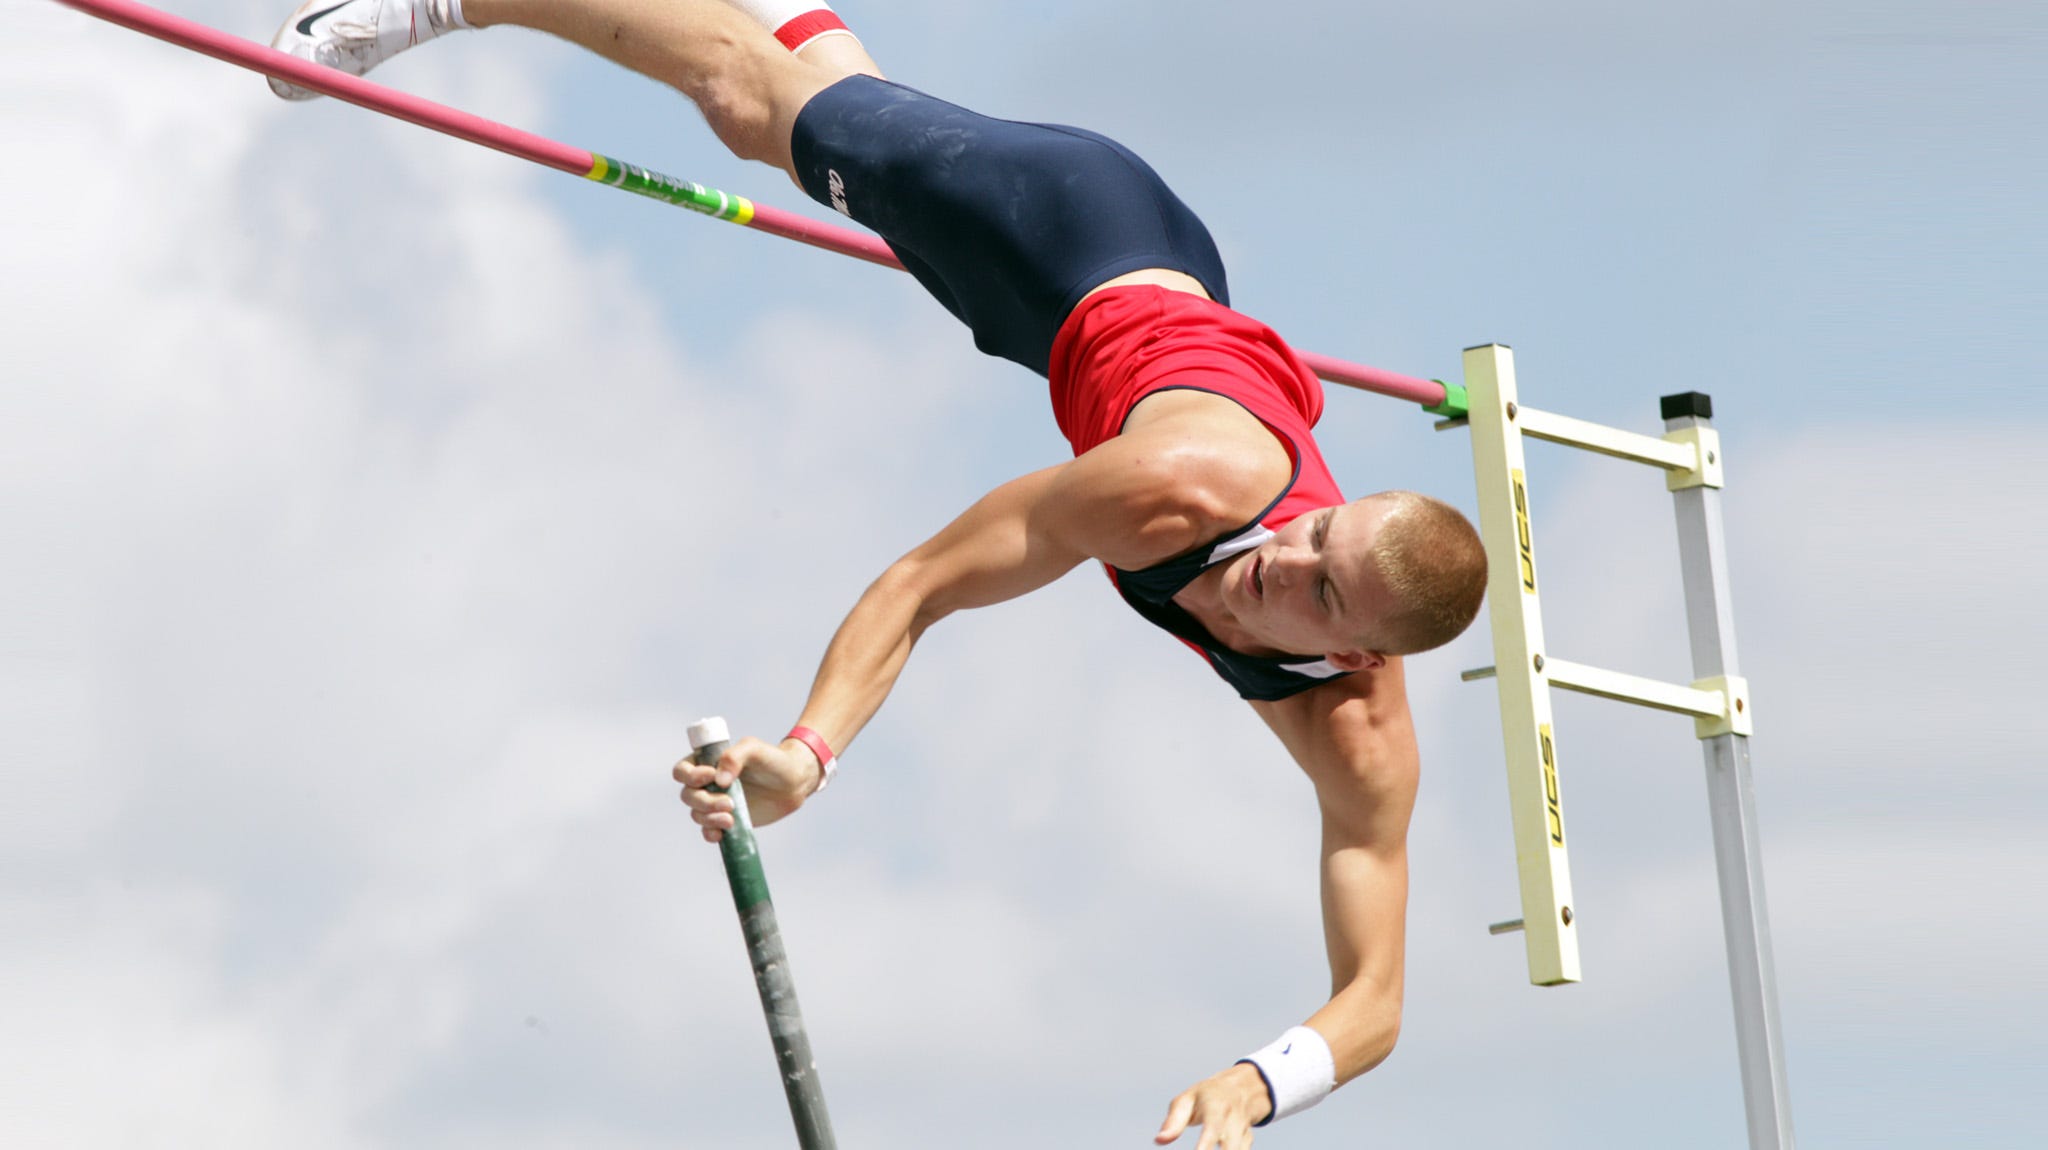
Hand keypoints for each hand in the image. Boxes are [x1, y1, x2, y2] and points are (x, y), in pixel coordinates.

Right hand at [672, 735, 821, 842]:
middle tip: (730, 803)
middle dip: (704, 802)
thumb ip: (734, 757)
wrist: (794, 782)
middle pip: (688, 796)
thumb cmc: (773, 760)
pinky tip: (721, 834)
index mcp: (708, 763)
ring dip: (709, 818)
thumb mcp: (754, 749)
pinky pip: (708, 831)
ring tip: (731, 818)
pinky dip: (710, 833)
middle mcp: (707, 784)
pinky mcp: (726, 820)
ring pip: (697, 814)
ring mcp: (716, 803)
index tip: (711, 776)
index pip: (682, 771)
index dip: (690, 776)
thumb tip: (718, 780)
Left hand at [1155, 1061, 1272, 1149]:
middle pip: (1231, 1147)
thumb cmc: (1207, 1096)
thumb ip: (1174, 1121)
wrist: (1243, 1088)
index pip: (1213, 1129)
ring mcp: (1243, 1131)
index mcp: (1216, 1106)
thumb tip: (1159, 1141)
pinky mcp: (1247, 1141)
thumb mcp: (1187, 1100)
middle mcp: (1234, 1119)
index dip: (1205, 1147)